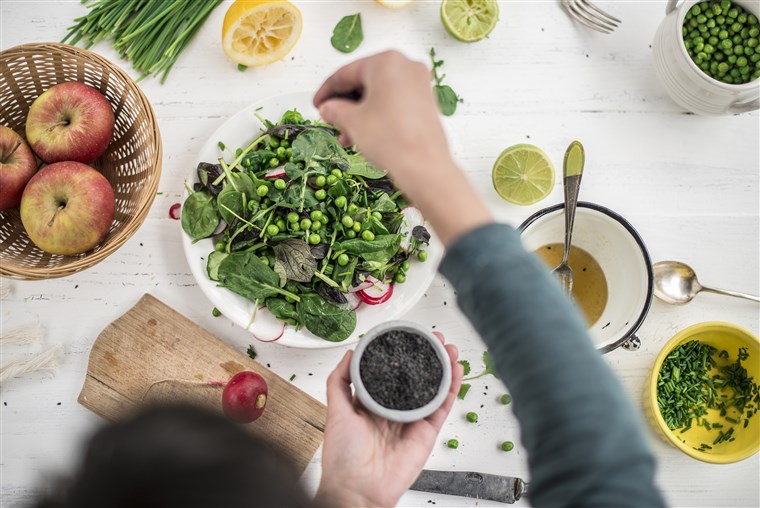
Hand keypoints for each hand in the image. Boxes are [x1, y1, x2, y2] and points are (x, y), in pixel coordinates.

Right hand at [314, 51, 447, 176]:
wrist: (425, 168)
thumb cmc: (391, 139)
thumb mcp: (352, 122)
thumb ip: (335, 110)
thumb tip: (328, 108)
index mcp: (386, 61)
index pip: (346, 72)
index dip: (326, 90)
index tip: (317, 104)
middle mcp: (406, 66)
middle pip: (364, 82)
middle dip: (345, 104)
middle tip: (331, 120)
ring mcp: (419, 83)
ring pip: (379, 94)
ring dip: (359, 113)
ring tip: (346, 135)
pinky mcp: (426, 101)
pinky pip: (394, 102)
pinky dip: (377, 114)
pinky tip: (365, 134)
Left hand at [315, 332, 463, 506]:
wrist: (358, 490)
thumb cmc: (343, 458)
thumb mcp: (336, 411)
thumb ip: (340, 381)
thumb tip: (349, 353)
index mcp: (372, 403)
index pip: (391, 373)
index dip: (403, 355)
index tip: (409, 337)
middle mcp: (394, 409)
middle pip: (416, 377)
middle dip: (427, 357)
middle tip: (435, 338)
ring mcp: (412, 420)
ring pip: (433, 389)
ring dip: (443, 368)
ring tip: (449, 349)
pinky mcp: (426, 433)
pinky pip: (442, 407)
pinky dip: (451, 389)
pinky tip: (455, 372)